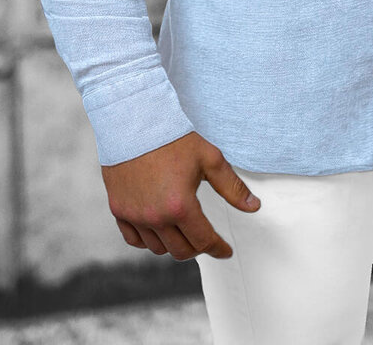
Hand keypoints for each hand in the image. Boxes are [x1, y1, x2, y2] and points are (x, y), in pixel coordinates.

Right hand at [100, 130, 260, 260]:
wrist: (136, 122)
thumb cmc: (174, 138)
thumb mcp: (210, 159)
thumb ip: (232, 187)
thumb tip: (254, 206)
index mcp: (180, 206)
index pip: (204, 241)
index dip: (218, 248)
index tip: (225, 250)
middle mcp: (156, 217)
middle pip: (181, 251)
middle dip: (198, 248)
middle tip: (206, 239)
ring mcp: (135, 216)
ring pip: (158, 248)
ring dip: (173, 244)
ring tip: (184, 231)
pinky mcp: (119, 210)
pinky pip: (134, 240)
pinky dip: (148, 240)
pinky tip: (159, 230)